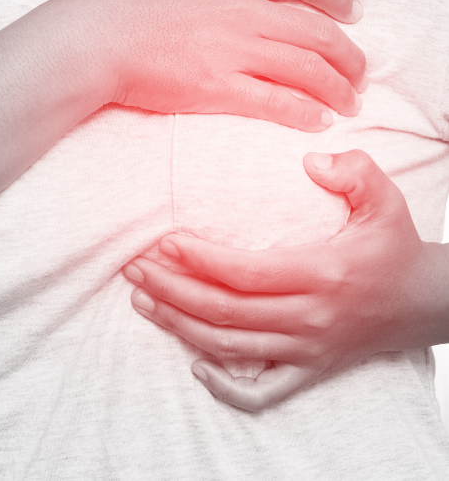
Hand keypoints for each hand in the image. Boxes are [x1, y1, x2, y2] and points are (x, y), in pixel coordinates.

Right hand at [64, 0, 366, 131]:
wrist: (87, 40)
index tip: (352, 12)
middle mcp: (244, 10)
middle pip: (318, 31)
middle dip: (348, 55)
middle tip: (357, 72)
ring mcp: (233, 50)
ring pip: (307, 69)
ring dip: (336, 88)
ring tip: (347, 102)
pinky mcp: (217, 88)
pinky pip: (276, 102)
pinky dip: (304, 112)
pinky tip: (318, 120)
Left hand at [122, 150, 448, 410]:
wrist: (430, 303)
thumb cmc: (395, 248)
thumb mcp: (386, 200)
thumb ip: (354, 172)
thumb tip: (311, 160)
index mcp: (323, 273)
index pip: (245, 272)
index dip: (198, 259)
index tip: (163, 242)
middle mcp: (310, 317)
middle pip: (224, 311)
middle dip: (171, 290)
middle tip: (133, 269)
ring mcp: (308, 349)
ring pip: (230, 347)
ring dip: (179, 326)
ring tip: (142, 300)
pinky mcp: (310, 371)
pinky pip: (262, 393)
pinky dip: (226, 387)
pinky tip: (194, 366)